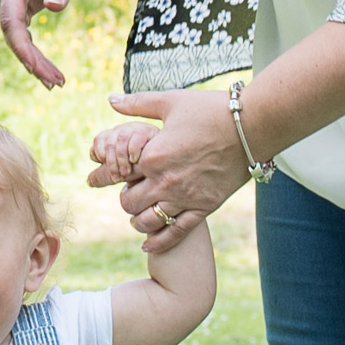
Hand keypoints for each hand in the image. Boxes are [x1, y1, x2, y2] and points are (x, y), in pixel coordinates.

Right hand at [0, 0, 89, 88]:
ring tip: (56, 82)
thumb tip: (53, 7)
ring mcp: (6, 4)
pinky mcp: (14, 11)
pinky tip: (48, 72)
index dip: (22, 49)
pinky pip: (21, 38)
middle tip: (56, 83)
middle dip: (33, 62)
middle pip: (13, 36)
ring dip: (34, 63)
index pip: (11, 22)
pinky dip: (34, 55)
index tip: (37, 69)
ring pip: (16, 41)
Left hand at [93, 90, 250, 251]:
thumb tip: (110, 99)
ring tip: (137, 217)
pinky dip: (158, 242)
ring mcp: (183, 198)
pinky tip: (147, 245)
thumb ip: (138, 104)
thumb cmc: (211, 109)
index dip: (100, 176)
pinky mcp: (203, 208)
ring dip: (137, 221)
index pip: (115, 172)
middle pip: (128, 202)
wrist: (253, 126)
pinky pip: (174, 233)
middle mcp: (164, 181)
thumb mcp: (171, 101)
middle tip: (127, 194)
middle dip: (124, 198)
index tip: (91, 179)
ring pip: (147, 222)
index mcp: (153, 155)